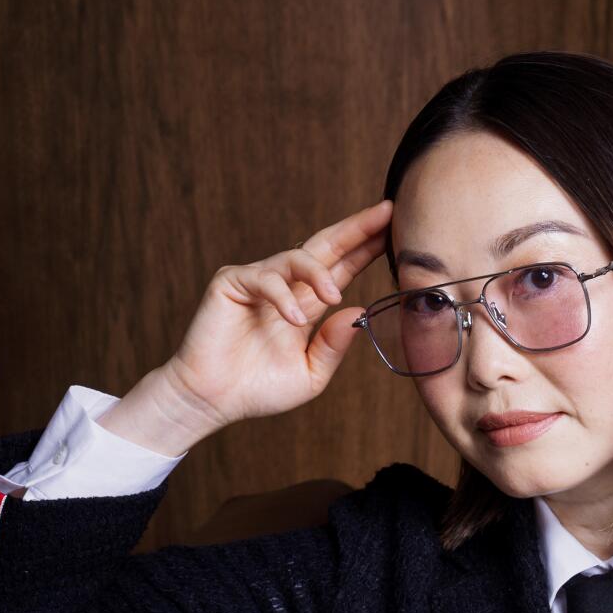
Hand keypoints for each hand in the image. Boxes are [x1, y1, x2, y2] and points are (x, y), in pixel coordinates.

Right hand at [103, 198, 395, 449]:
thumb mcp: (311, 373)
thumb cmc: (259, 389)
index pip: (341, 268)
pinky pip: (265, 279)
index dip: (366, 248)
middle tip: (386, 212)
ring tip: (333, 295)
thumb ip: (333, 344)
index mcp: (306, 304)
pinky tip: (292, 322)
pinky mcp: (232, 282)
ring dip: (318, 272)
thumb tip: (359, 311)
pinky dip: (281, 298)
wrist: (215, 400)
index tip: (396, 230)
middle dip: (355, 229)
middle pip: (326, 247)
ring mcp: (258, 280)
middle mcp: (285, 285)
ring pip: (295, 257)